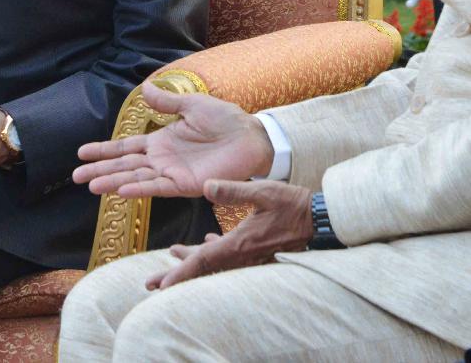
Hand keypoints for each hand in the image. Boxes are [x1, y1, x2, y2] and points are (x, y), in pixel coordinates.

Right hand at [73, 82, 274, 197]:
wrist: (251, 137)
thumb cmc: (226, 121)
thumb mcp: (192, 106)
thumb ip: (167, 102)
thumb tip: (144, 88)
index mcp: (162, 141)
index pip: (126, 148)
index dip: (104, 150)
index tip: (81, 152)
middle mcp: (162, 160)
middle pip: (125, 166)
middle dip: (100, 170)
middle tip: (76, 176)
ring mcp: (172, 173)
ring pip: (136, 178)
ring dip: (113, 182)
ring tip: (91, 185)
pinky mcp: (186, 185)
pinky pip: (158, 187)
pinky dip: (139, 189)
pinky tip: (121, 190)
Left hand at [145, 180, 313, 289]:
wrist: (319, 218)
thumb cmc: (292, 204)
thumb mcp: (262, 192)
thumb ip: (233, 190)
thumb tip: (206, 185)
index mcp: (239, 243)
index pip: (202, 262)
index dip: (179, 274)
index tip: (159, 285)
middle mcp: (241, 255)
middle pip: (203, 270)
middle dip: (176, 276)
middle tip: (151, 283)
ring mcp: (250, 256)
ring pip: (214, 263)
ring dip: (193, 261)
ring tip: (174, 254)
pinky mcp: (256, 251)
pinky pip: (229, 257)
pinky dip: (213, 252)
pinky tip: (208, 241)